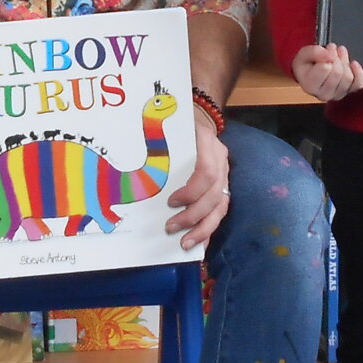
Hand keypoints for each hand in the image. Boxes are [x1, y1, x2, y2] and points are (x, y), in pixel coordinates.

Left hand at [165, 106, 230, 252]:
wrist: (200, 119)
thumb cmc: (181, 126)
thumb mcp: (171, 127)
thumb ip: (159, 140)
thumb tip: (137, 165)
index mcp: (208, 144)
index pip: (207, 172)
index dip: (191, 191)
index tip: (171, 202)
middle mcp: (221, 161)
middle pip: (214, 195)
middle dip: (193, 216)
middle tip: (171, 228)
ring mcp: (225, 175)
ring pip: (221, 207)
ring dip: (204, 229)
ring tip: (186, 244)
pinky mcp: (223, 187)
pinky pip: (220, 211)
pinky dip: (209, 229)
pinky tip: (198, 243)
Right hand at [292, 43, 362, 102]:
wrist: (309, 73)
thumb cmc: (306, 65)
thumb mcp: (304, 53)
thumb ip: (314, 52)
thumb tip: (329, 55)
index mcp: (310, 86)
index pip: (325, 68)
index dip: (327, 55)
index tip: (324, 50)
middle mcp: (323, 94)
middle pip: (338, 72)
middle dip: (336, 57)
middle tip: (331, 50)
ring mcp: (337, 95)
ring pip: (348, 77)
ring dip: (344, 61)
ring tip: (338, 54)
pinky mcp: (348, 92)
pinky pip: (358, 84)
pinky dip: (358, 72)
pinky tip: (353, 64)